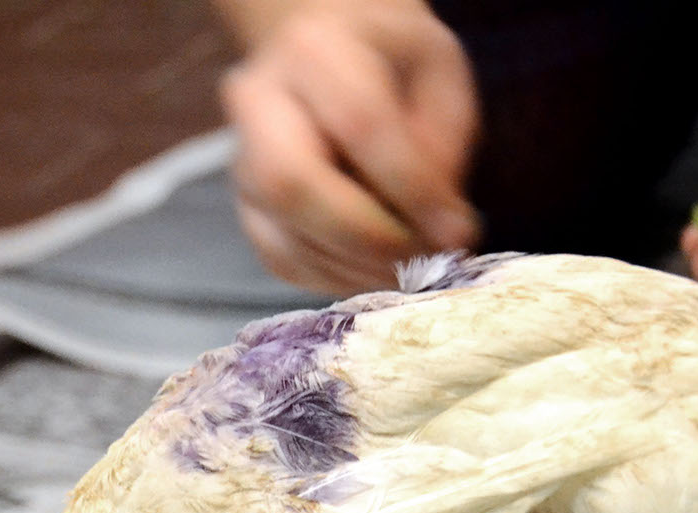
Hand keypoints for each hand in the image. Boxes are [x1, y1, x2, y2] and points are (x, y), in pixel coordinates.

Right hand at [218, 0, 481, 294]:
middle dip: (364, 237)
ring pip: (282, 235)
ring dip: (354, 267)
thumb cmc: (390, 58)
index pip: (358, 125)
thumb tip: (442, 229)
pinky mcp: (245, 206)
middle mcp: (258, 104)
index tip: (457, 231)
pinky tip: (375, 270)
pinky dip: (334, 278)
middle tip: (420, 259)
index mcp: (312, 49)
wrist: (326, 49)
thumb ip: (443, 143)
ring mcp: (241, 162)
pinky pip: (281, 259)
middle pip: (291, 185)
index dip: (410, 188)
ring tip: (410, 270)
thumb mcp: (438, 71)